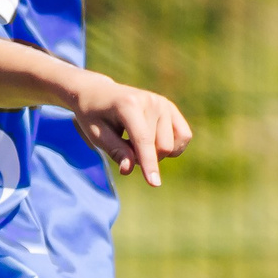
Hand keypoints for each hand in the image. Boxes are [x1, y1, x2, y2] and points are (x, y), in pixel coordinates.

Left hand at [73, 77, 191, 186]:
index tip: (154, 183)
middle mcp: (151, 101)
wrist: (98, 94)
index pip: (143, 140)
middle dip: (145, 158)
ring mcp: (163, 103)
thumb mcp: (96, 135)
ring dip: (155, 153)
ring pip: (172, 145)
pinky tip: (153, 142)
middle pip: (161, 147)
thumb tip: (129, 170)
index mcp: (129, 105)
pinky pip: (184, 136)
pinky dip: (172, 147)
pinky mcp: (171, 107)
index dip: (148, 163)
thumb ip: (115, 151)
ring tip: (135, 141)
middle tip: (124, 147)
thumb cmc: (93, 116)